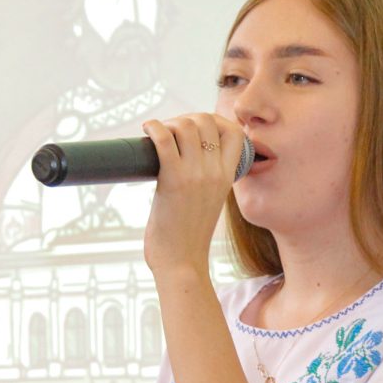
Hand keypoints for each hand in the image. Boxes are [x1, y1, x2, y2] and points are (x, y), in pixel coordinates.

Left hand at [140, 113, 247, 280]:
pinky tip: (147, 130)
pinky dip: (154, 127)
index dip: (216, 121)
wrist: (181, 263)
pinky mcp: (173, 180)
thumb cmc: (188, 238)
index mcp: (227, 178)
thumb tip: (184, 162)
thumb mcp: (208, 203)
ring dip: (170, 123)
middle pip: (207, 122)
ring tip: (158, 134)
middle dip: (187, 118)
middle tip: (171, 132)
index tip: (198, 128)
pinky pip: (164, 139)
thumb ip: (205, 182)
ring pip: (187, 126)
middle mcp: (215, 173)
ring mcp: (195, 176)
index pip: (235, 133)